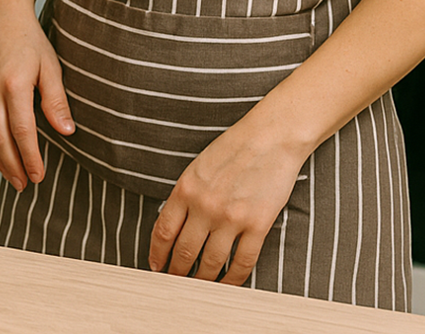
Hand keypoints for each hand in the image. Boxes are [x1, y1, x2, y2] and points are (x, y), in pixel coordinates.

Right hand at [0, 0, 72, 190]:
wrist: (0, 14)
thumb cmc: (29, 39)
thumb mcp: (51, 67)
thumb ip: (56, 101)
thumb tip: (67, 132)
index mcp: (14, 85)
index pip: (22, 131)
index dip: (31, 157)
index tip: (39, 175)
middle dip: (13, 165)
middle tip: (25, 184)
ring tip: (10, 175)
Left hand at [149, 122, 303, 283]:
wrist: (269, 138)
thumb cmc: (232, 150)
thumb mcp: (197, 169)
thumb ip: (184, 196)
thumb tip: (173, 226)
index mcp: (185, 190)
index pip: (163, 231)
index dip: (157, 254)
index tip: (155, 266)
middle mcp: (204, 206)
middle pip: (184, 252)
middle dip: (176, 272)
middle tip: (174, 282)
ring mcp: (231, 218)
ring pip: (211, 262)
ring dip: (202, 280)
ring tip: (199, 287)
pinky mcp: (257, 225)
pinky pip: (242, 262)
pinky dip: (233, 278)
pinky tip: (228, 283)